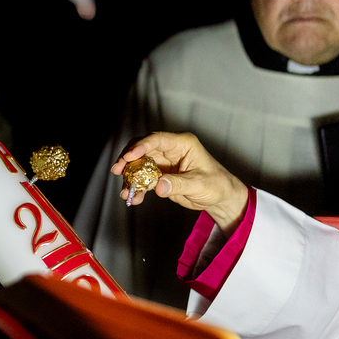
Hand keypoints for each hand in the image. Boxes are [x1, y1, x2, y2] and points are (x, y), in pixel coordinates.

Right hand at [111, 132, 248, 235]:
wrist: (220, 198)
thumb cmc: (217, 185)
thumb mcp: (199, 184)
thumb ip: (178, 184)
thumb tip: (157, 186)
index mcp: (182, 144)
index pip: (157, 140)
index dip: (141, 146)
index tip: (129, 156)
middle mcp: (170, 150)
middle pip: (142, 149)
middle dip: (127, 159)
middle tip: (117, 170)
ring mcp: (163, 162)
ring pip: (139, 164)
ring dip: (130, 177)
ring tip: (125, 191)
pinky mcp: (160, 175)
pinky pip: (143, 179)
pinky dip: (137, 187)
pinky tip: (135, 198)